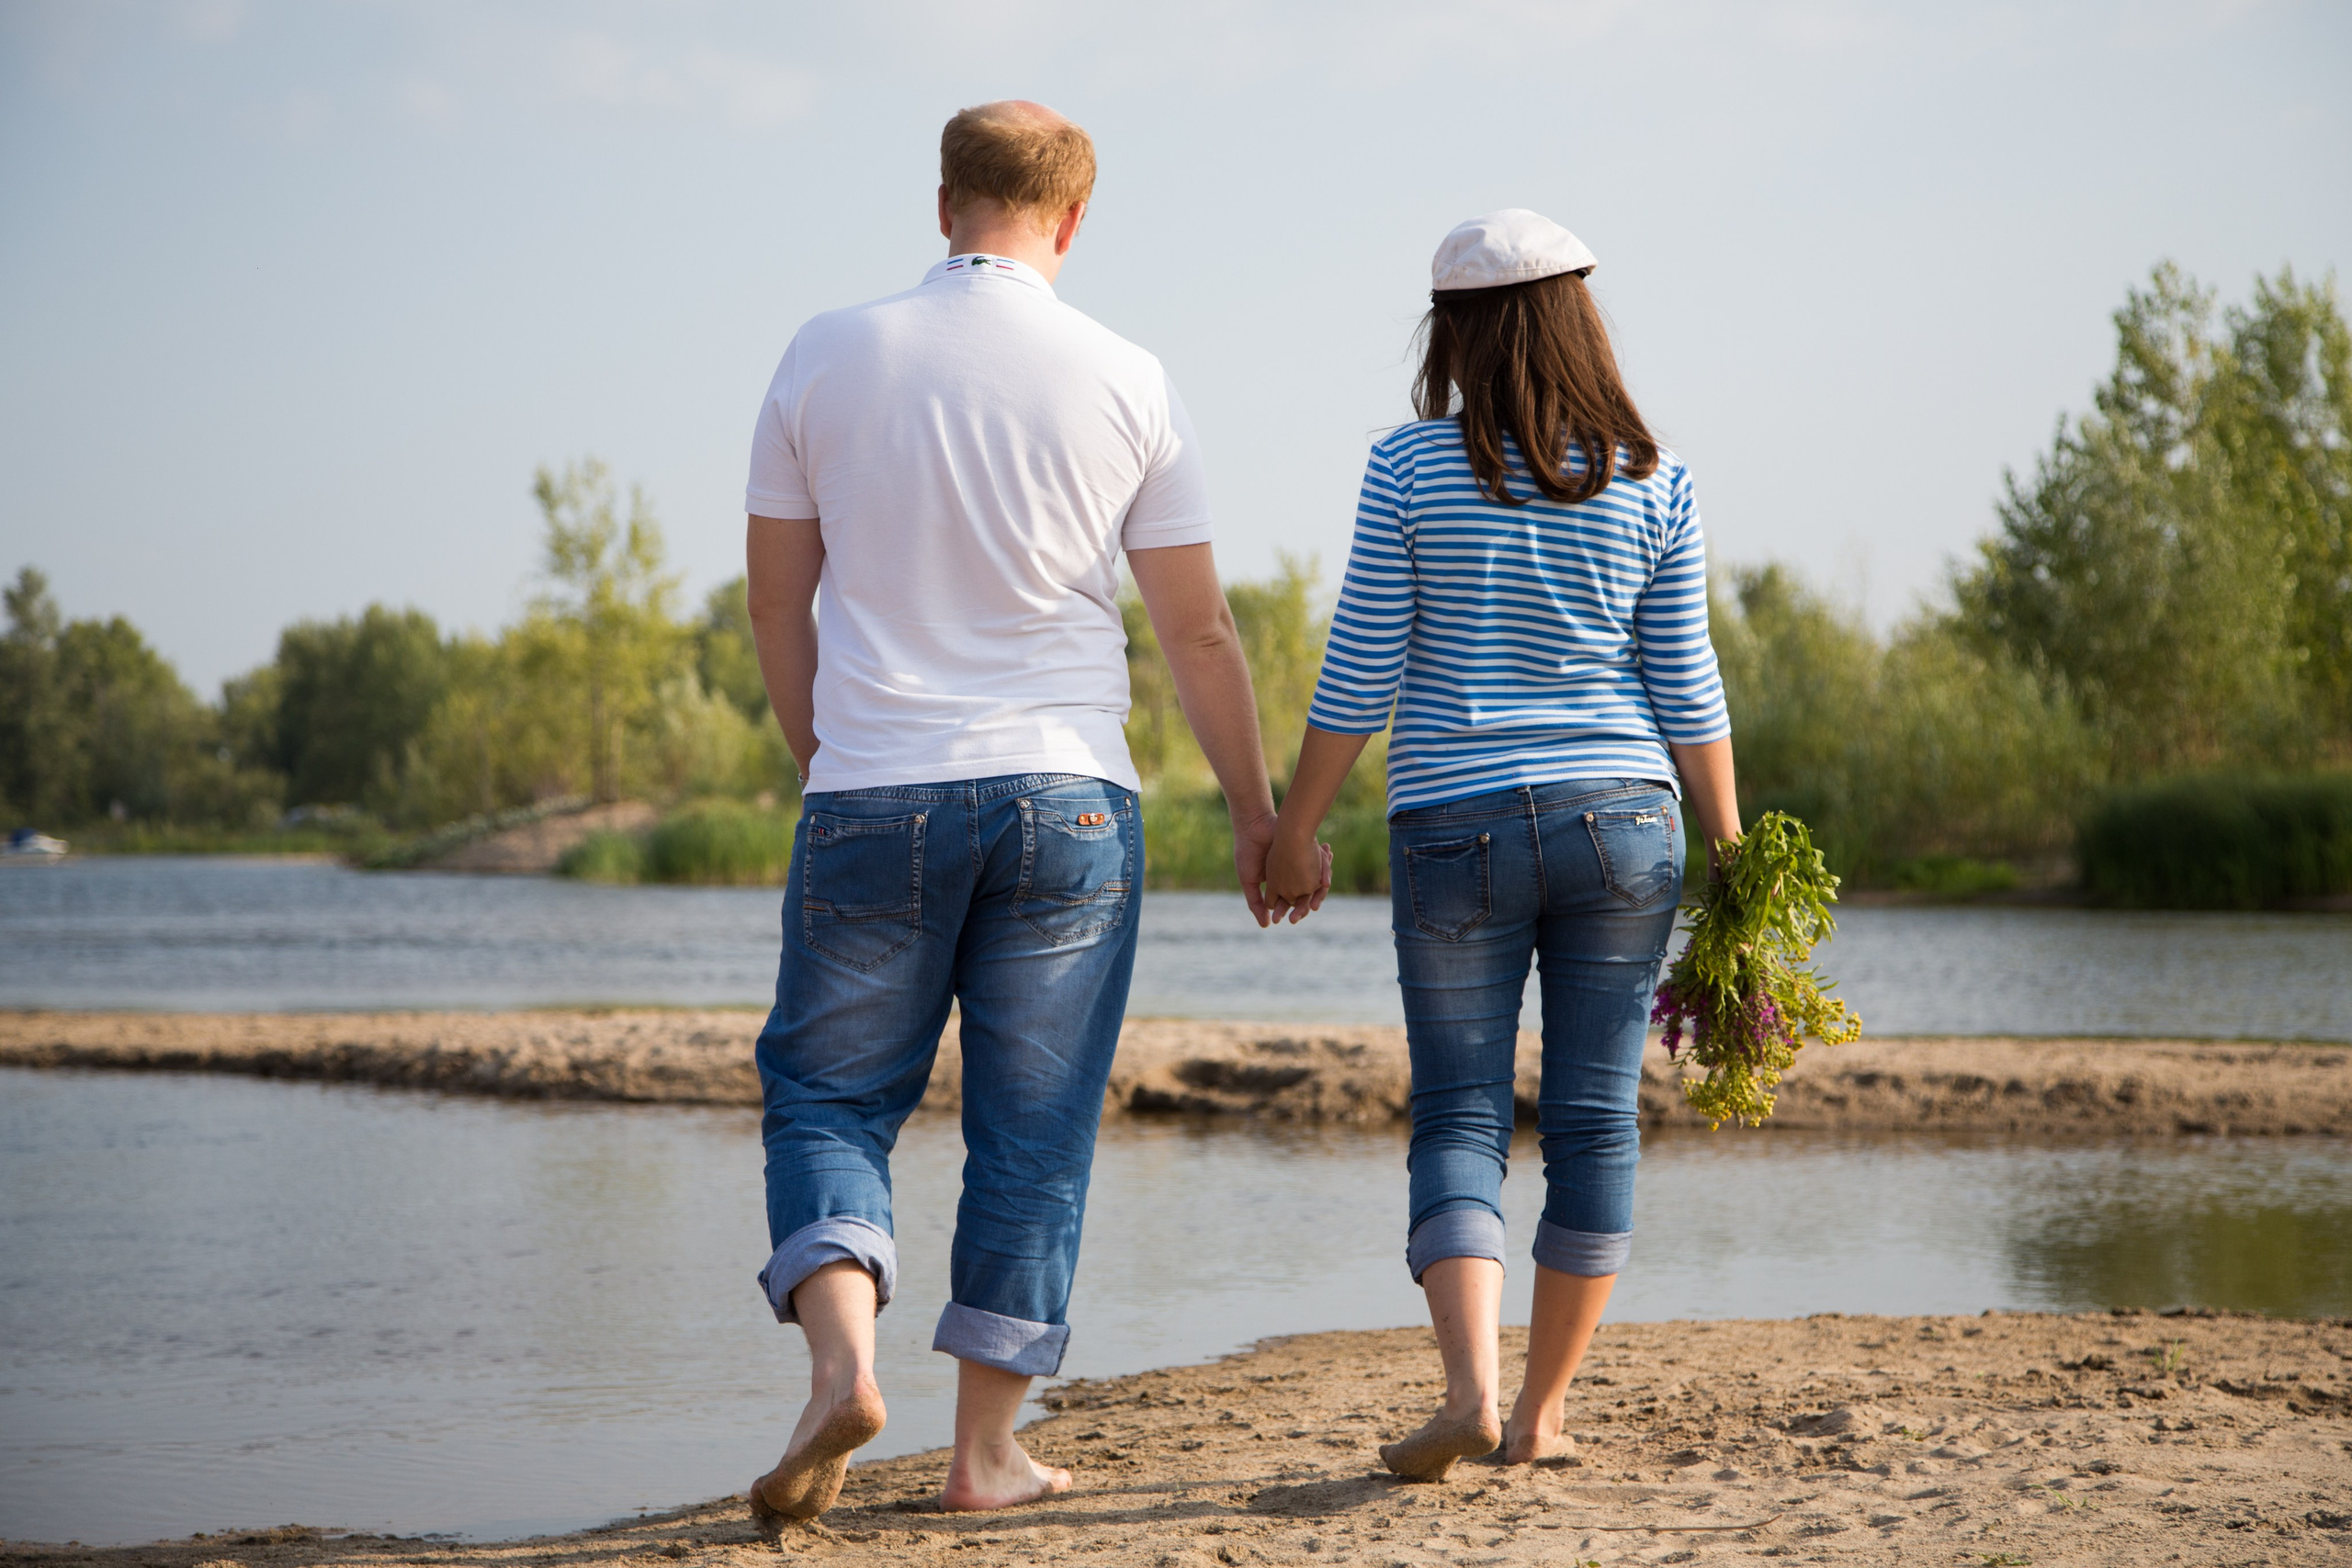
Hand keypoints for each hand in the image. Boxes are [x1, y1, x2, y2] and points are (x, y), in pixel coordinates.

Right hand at [1233, 812, 1330, 926]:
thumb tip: (1266, 925)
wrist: (1253, 826)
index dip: (1294, 909)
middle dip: (1310, 901)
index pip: (1292, 900)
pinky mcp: (1309, 849)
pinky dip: (1325, 870)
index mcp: (1278, 882)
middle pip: (1307, 892)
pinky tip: (1325, 879)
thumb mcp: (1249, 882)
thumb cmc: (1247, 853)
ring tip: (1320, 894)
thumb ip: (1256, 903)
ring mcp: (1301, 861)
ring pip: (1317, 880)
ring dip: (1320, 888)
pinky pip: (1321, 864)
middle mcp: (1292, 873)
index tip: (1293, 919)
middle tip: (1310, 909)